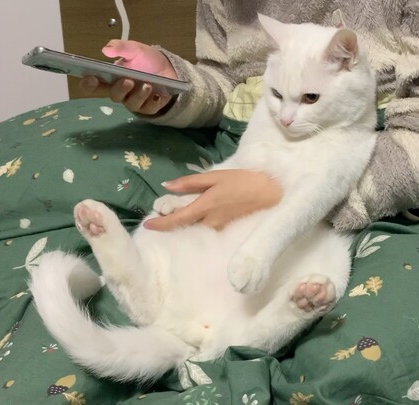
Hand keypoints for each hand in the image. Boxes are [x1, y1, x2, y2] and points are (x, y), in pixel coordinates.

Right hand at [79, 40, 177, 114]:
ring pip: (131, 103)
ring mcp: (134, 101)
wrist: (168, 68)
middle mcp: (120, 91)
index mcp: (111, 78)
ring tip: (147, 85)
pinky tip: (157, 96)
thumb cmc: (146, 60)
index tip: (91, 78)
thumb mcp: (135, 49)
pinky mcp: (148, 107)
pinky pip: (148, 109)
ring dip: (139, 95)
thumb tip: (105, 49)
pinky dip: (152, 102)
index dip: (88, 85)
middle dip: (119, 89)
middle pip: (113, 95)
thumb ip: (121, 47)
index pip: (93, 85)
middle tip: (127, 81)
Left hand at [143, 170, 282, 230]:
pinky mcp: (227, 228)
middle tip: (163, 213)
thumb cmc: (243, 181)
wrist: (271, 194)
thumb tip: (167, 186)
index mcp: (204, 207)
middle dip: (173, 221)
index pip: (177, 219)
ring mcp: (219, 227)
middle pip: (185, 224)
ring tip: (181, 210)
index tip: (147, 224)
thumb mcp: (215, 177)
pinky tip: (200, 214)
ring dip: (187, 221)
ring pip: (197, 226)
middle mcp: (209, 222)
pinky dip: (199, 221)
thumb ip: (191, 183)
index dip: (160, 224)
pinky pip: (208, 227)